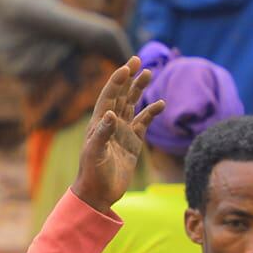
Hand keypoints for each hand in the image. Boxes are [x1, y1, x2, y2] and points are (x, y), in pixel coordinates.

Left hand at [69, 58, 159, 209]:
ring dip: (140, 89)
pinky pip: (144, 122)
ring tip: (149, 73)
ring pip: (133, 105)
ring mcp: (123, 132)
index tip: (127, 67)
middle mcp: (111, 123)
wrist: (99, 193)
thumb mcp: (94, 154)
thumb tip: (111, 114)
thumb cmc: (92, 174)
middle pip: (122, 95)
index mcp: (99, 123)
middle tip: (138, 59)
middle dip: (129, 78)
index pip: (109, 96)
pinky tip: (161, 103)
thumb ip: (102, 134)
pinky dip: (152, 112)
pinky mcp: (133, 142)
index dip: (117, 81)